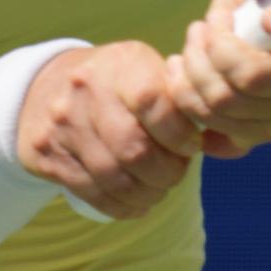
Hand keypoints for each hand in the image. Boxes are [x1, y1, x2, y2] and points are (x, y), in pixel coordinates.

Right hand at [16, 41, 204, 219]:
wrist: (47, 84)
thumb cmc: (116, 82)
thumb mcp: (145, 69)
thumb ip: (180, 97)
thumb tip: (224, 139)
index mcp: (120, 64)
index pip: (153, 102)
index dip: (179, 134)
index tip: (191, 145)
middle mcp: (85, 91)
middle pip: (135, 151)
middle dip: (167, 172)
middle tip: (176, 173)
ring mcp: (63, 125)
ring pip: (115, 179)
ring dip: (148, 193)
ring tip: (157, 187)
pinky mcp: (48, 155)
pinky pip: (93, 194)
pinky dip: (123, 206)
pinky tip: (136, 200)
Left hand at [167, 0, 270, 158]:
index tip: (265, 14)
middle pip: (251, 78)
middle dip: (212, 49)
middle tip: (199, 28)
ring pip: (225, 105)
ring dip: (193, 73)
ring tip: (187, 49)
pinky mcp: (264, 135)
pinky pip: (220, 134)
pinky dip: (192, 106)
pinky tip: (185, 81)